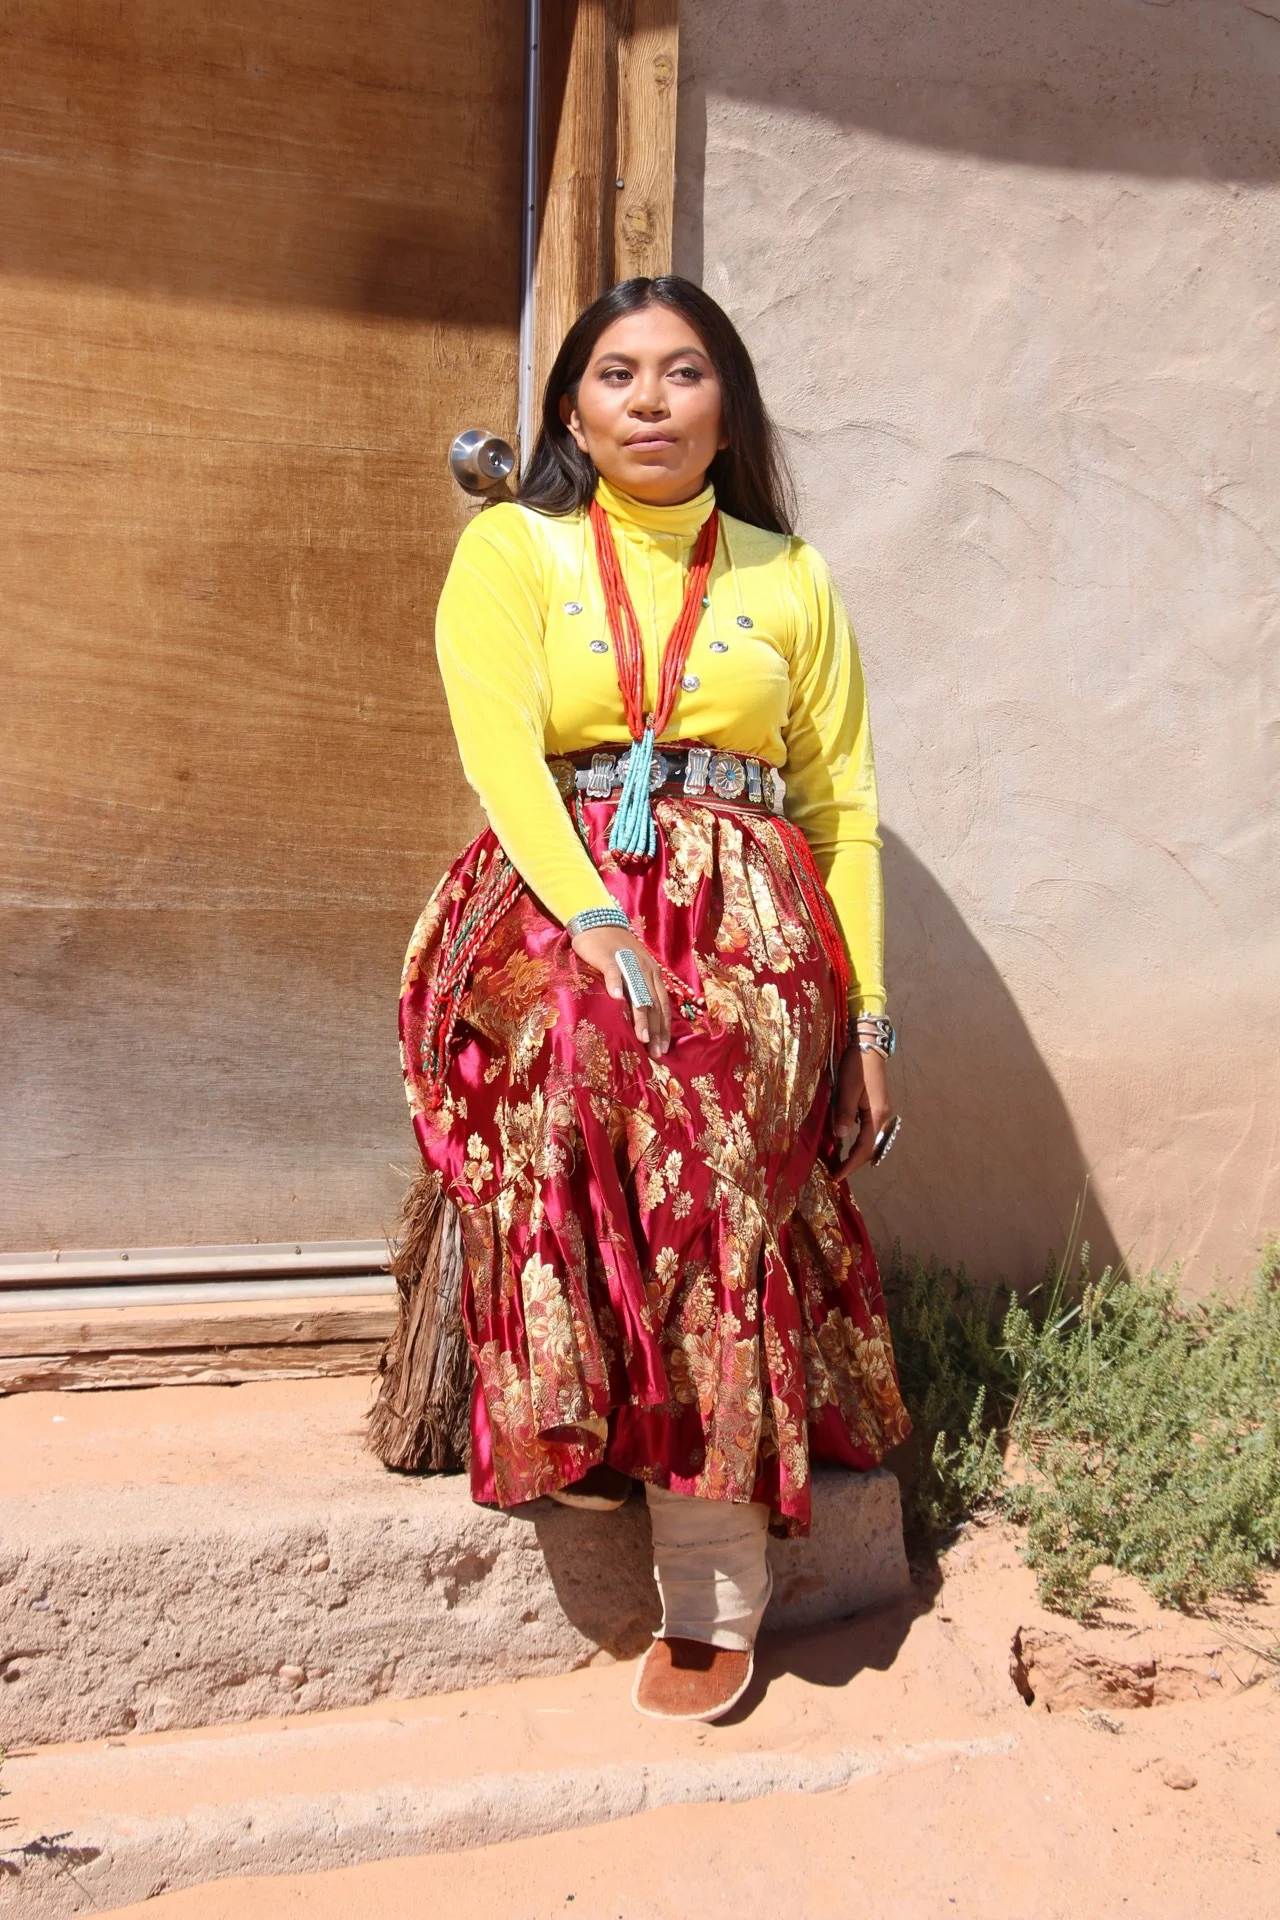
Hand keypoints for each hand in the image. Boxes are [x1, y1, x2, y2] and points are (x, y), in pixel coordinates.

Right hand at [570, 926, 671, 1059]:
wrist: (599, 922)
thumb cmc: (615, 951)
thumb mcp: (633, 969)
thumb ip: (638, 989)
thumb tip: (641, 1018)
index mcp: (653, 975)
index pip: (662, 1006)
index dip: (664, 1028)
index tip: (664, 1050)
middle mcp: (646, 970)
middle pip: (654, 1004)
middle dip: (656, 1030)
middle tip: (656, 1053)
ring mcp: (628, 963)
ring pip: (638, 992)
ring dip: (641, 1016)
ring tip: (642, 1037)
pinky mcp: (609, 957)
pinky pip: (614, 973)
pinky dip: (616, 986)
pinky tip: (616, 1000)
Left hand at [831, 1043, 894, 1178]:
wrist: (869, 1047)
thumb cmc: (857, 1066)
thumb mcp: (847, 1089)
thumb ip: (844, 1113)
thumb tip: (841, 1136)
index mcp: (877, 1115)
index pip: (864, 1148)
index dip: (850, 1164)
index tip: (837, 1176)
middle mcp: (883, 1117)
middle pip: (870, 1148)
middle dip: (854, 1162)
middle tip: (836, 1172)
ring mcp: (883, 1112)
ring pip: (871, 1140)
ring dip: (857, 1153)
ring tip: (840, 1162)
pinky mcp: (878, 1107)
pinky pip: (870, 1131)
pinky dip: (859, 1141)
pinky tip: (847, 1143)